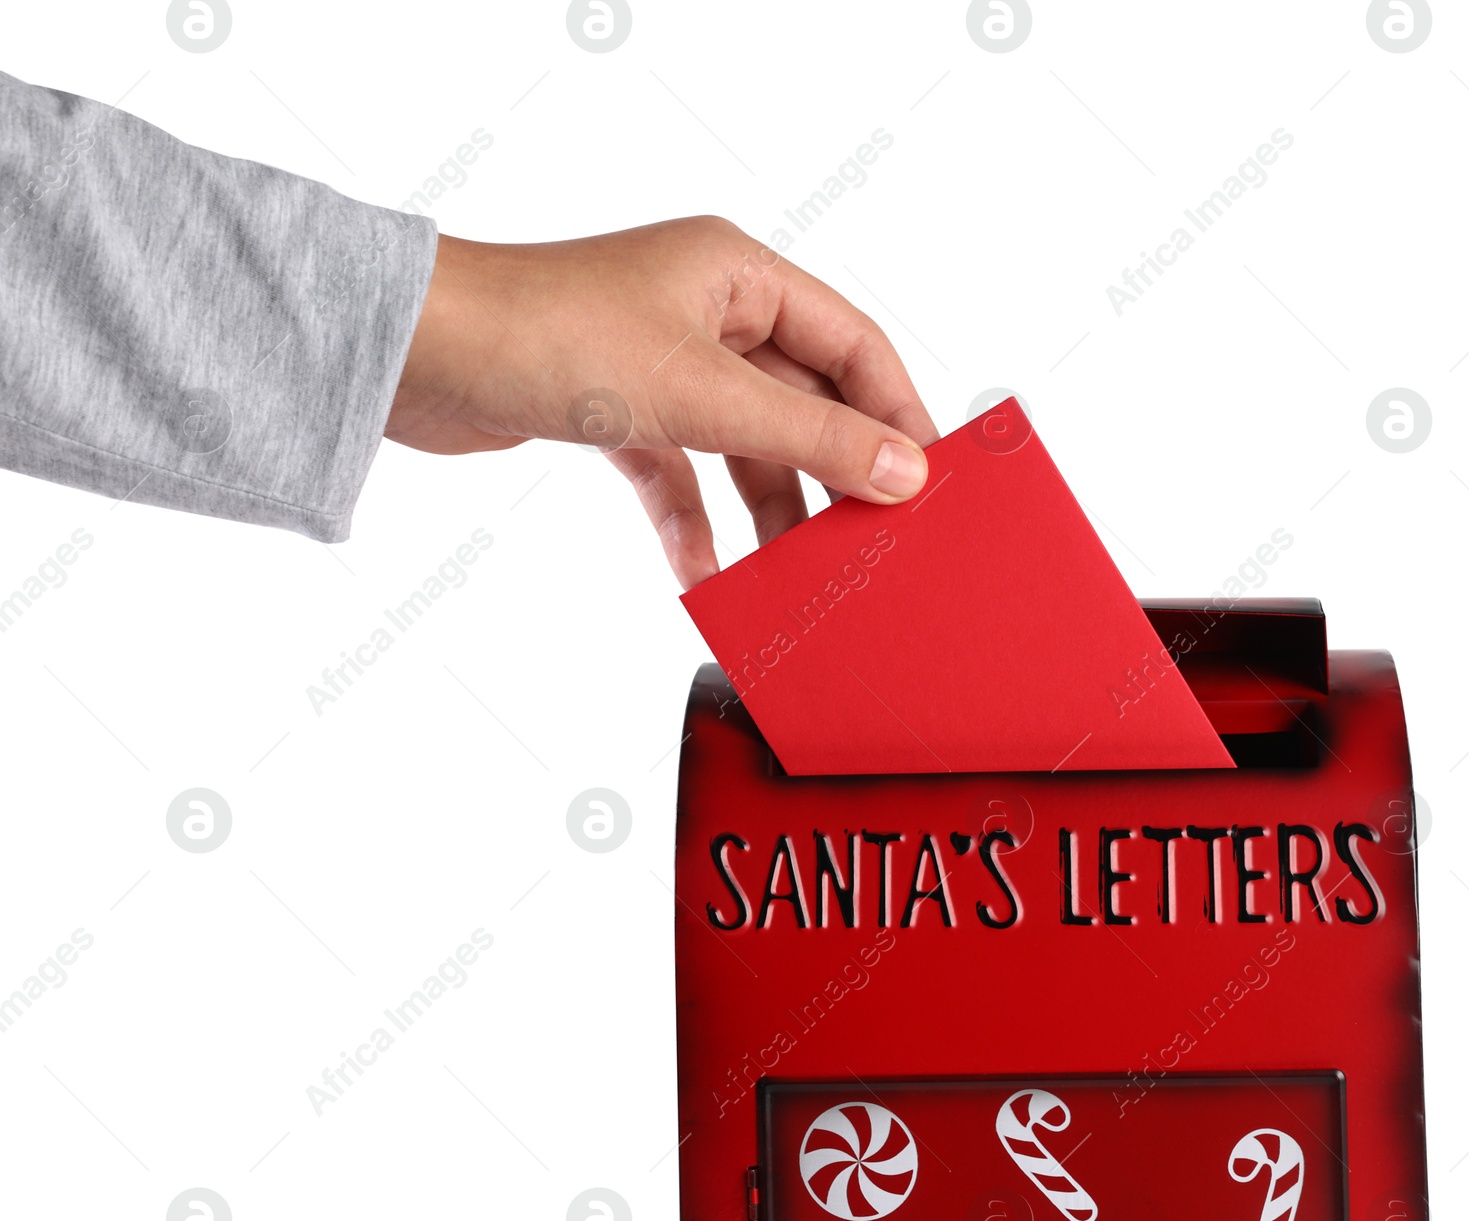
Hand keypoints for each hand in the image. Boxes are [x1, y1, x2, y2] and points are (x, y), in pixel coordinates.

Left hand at [388, 217, 938, 587]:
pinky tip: (702, 574)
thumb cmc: (546, 335)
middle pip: (800, 399)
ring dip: (764, 507)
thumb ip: (808, 436)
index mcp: (737, 274)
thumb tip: (901, 472)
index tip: (927, 482)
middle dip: (830, 471)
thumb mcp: (700, 393)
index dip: (895, 411)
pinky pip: (676, 472)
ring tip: (794, 571)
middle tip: (869, 538)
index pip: (851, 343)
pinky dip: (690, 521)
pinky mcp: (612, 409)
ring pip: (740, 443)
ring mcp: (658, 363)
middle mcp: (704, 311)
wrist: (415, 356)